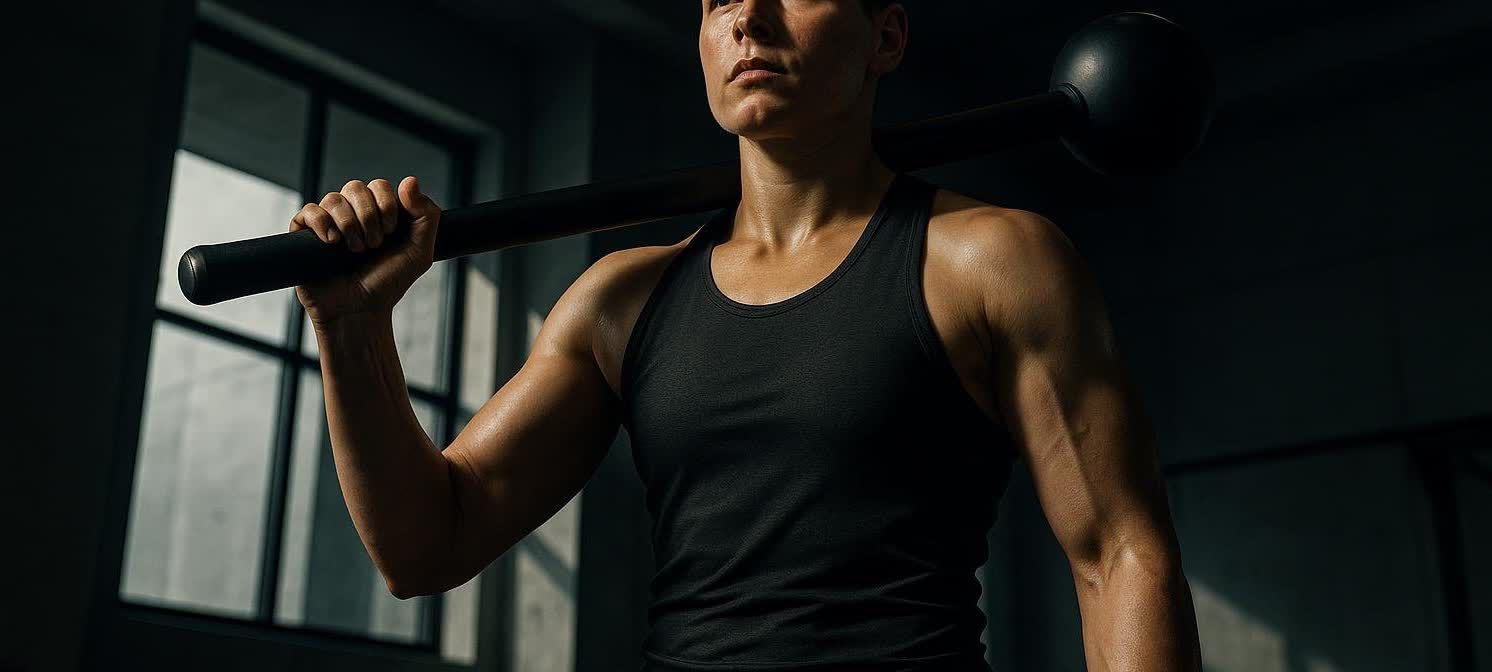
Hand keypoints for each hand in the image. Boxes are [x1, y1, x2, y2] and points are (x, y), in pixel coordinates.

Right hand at [289, 176, 440, 325]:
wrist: (358, 311)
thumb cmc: (388, 284)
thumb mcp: (419, 252)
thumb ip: (425, 215)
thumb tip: (410, 180)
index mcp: (379, 213)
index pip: (380, 185)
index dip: (386, 203)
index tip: (390, 231)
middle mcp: (353, 214)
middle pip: (355, 187)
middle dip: (368, 215)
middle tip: (374, 244)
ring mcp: (329, 223)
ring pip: (333, 198)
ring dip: (349, 224)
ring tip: (355, 250)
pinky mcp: (305, 235)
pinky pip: (309, 210)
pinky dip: (321, 223)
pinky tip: (332, 242)